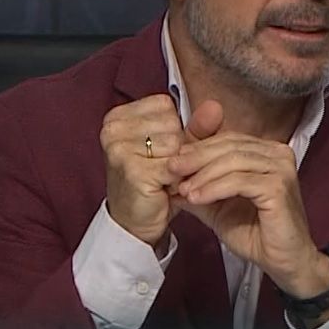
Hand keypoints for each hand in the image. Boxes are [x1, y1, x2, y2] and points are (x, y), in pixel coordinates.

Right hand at [98, 95, 222, 248]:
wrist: (135, 221)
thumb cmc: (152, 182)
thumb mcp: (176, 148)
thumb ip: (197, 126)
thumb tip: (215, 106)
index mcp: (118, 115)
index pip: (166, 107)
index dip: (174, 131)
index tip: (160, 151)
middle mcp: (113, 127)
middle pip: (172, 126)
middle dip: (177, 150)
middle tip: (161, 169)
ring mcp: (119, 148)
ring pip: (175, 145)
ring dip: (178, 167)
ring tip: (163, 178)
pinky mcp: (131, 170)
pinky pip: (174, 167)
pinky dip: (176, 181)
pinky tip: (164, 189)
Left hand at [166, 132, 328, 297]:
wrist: (284, 262)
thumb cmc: (257, 235)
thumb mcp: (219, 208)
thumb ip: (200, 190)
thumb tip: (170, 180)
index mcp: (266, 153)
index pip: (227, 139)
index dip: (198, 148)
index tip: (173, 162)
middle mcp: (278, 154)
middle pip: (229, 145)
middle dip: (195, 157)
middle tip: (171, 169)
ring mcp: (281, 169)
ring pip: (232, 161)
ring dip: (202, 174)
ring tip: (182, 189)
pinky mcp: (278, 187)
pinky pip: (238, 181)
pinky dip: (214, 188)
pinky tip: (196, 198)